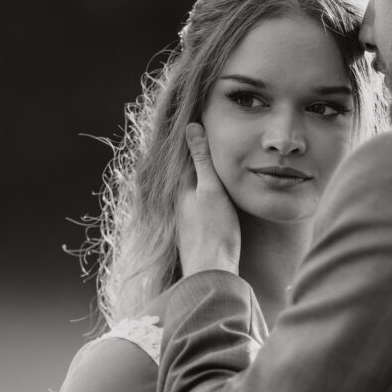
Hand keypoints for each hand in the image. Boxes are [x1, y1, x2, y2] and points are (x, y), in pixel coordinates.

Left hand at [177, 123, 240, 275]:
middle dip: (194, 156)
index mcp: (180, 188)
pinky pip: (197, 204)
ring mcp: (184, 218)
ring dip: (199, 175)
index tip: (199, 120)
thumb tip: (190, 126)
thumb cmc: (214, 230)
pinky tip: (213, 196)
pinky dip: (204, 193)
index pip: (183, 155)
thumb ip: (201, 159)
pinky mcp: (193, 232)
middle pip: (186, 172)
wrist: (212, 271)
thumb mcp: (211, 189)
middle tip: (206, 134)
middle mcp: (178, 202)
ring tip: (213, 160)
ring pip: (191, 189)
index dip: (191, 138)